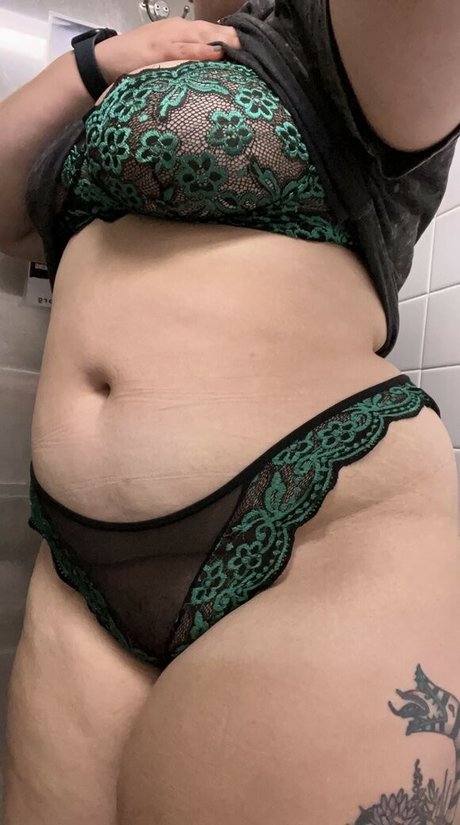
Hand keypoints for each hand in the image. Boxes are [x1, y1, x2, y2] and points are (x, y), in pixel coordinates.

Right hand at [96, 17, 240, 85]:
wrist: (107, 61)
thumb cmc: (136, 62)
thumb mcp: (166, 57)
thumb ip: (186, 60)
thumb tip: (209, 70)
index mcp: (180, 31)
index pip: (212, 32)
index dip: (231, 40)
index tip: (249, 51)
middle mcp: (178, 30)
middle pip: (212, 31)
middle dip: (232, 39)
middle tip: (253, 50)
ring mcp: (168, 38)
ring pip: (202, 36)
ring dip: (222, 42)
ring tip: (241, 51)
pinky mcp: (159, 50)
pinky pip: (185, 50)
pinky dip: (201, 51)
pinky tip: (216, 53)